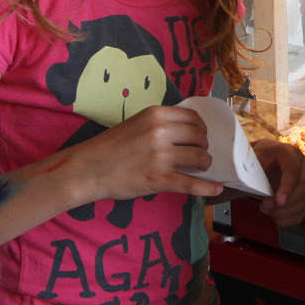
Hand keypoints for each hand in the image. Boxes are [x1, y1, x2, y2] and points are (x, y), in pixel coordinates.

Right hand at [76, 105, 222, 201]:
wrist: (89, 169)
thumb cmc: (110, 146)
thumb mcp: (136, 122)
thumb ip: (160, 123)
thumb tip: (188, 130)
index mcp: (155, 114)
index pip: (193, 117)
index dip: (201, 128)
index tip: (200, 136)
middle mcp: (160, 132)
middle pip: (200, 137)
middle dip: (204, 146)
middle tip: (199, 153)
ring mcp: (161, 156)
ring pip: (200, 158)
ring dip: (204, 164)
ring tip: (200, 167)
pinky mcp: (159, 179)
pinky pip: (192, 184)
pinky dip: (207, 188)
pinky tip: (216, 189)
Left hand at [251, 139, 304, 225]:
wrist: (270, 156)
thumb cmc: (264, 155)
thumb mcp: (256, 154)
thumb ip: (252, 164)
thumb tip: (245, 173)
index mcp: (291, 154)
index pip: (293, 173)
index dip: (287, 189)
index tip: (279, 202)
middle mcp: (304, 167)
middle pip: (302, 190)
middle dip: (284, 204)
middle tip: (265, 206)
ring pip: (304, 202)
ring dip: (285, 212)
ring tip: (268, 210)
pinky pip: (303, 211)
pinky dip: (289, 219)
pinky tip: (276, 217)